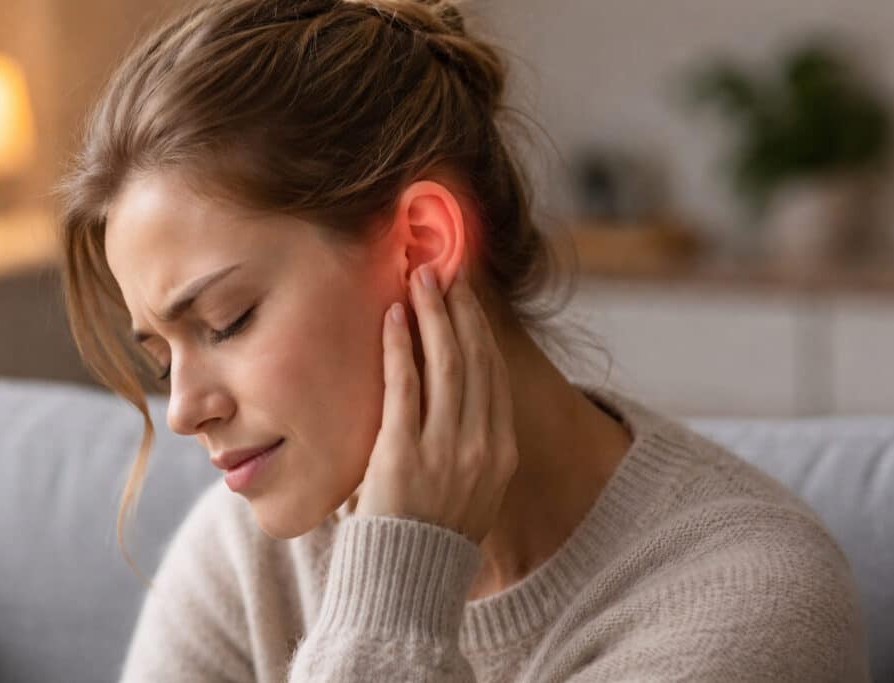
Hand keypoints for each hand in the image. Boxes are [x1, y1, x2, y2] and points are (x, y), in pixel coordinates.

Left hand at [352, 262, 518, 544]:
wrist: (405, 585)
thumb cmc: (430, 533)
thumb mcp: (470, 490)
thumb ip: (471, 444)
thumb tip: (456, 397)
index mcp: (501, 452)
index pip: (493, 373)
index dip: (479, 328)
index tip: (464, 295)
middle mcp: (481, 446)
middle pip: (473, 359)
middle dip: (457, 309)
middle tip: (440, 271)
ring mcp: (445, 450)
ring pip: (445, 364)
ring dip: (432, 314)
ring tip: (418, 278)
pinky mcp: (403, 454)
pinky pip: (405, 387)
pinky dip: (401, 346)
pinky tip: (393, 316)